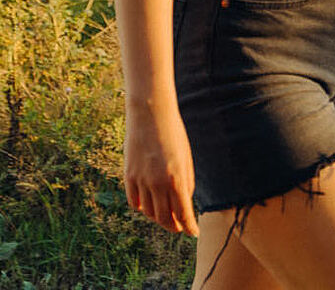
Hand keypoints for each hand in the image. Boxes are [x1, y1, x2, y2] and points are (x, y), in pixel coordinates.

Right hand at [123, 103, 198, 236]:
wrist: (150, 115)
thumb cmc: (173, 133)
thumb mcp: (186, 157)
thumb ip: (186, 182)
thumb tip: (184, 203)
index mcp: (176, 178)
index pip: (183, 213)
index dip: (188, 226)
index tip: (193, 232)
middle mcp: (157, 183)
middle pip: (164, 217)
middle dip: (173, 226)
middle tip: (179, 228)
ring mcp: (141, 181)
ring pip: (148, 212)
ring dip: (158, 218)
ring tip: (166, 217)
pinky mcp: (128, 177)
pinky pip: (134, 202)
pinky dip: (142, 207)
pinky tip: (148, 206)